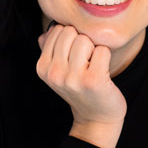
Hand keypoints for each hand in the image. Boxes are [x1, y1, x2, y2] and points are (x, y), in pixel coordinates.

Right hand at [37, 23, 126, 147]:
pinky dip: (106, 57)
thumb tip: (49, 30)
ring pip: (85, 39)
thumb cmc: (80, 89)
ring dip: (93, 49)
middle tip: (84, 62)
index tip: (73, 57)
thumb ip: (51, 48)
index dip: (70, 39)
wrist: (96, 118)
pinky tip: (102, 72)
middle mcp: (54, 73)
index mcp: (42, 67)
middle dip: (81, 42)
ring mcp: (72, 78)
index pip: (56, 30)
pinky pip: (102, 50)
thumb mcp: (59, 70)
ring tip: (92, 66)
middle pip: (70, 31)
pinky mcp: (93, 80)